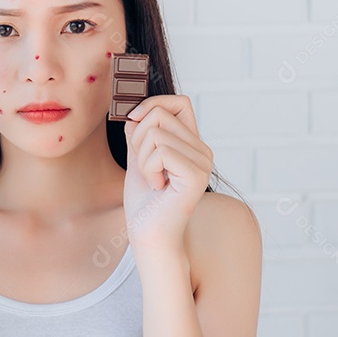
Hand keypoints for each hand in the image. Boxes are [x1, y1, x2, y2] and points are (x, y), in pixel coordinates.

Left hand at [122, 94, 212, 258]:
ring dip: (141, 158)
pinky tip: (157, 187)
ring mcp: (203, 162)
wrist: (148, 234)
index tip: (133, 121)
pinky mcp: (197, 175)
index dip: (153, 104)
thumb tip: (135, 113)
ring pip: (156, 133)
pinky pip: (160, 152)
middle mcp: (202, 150)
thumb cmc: (144, 203)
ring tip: (152, 180)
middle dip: (138, 139)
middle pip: (160, 114)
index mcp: (191, 144)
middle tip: (145, 168)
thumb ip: (139, 136)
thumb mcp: (138, 160)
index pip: (179, 102)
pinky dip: (148, 169)